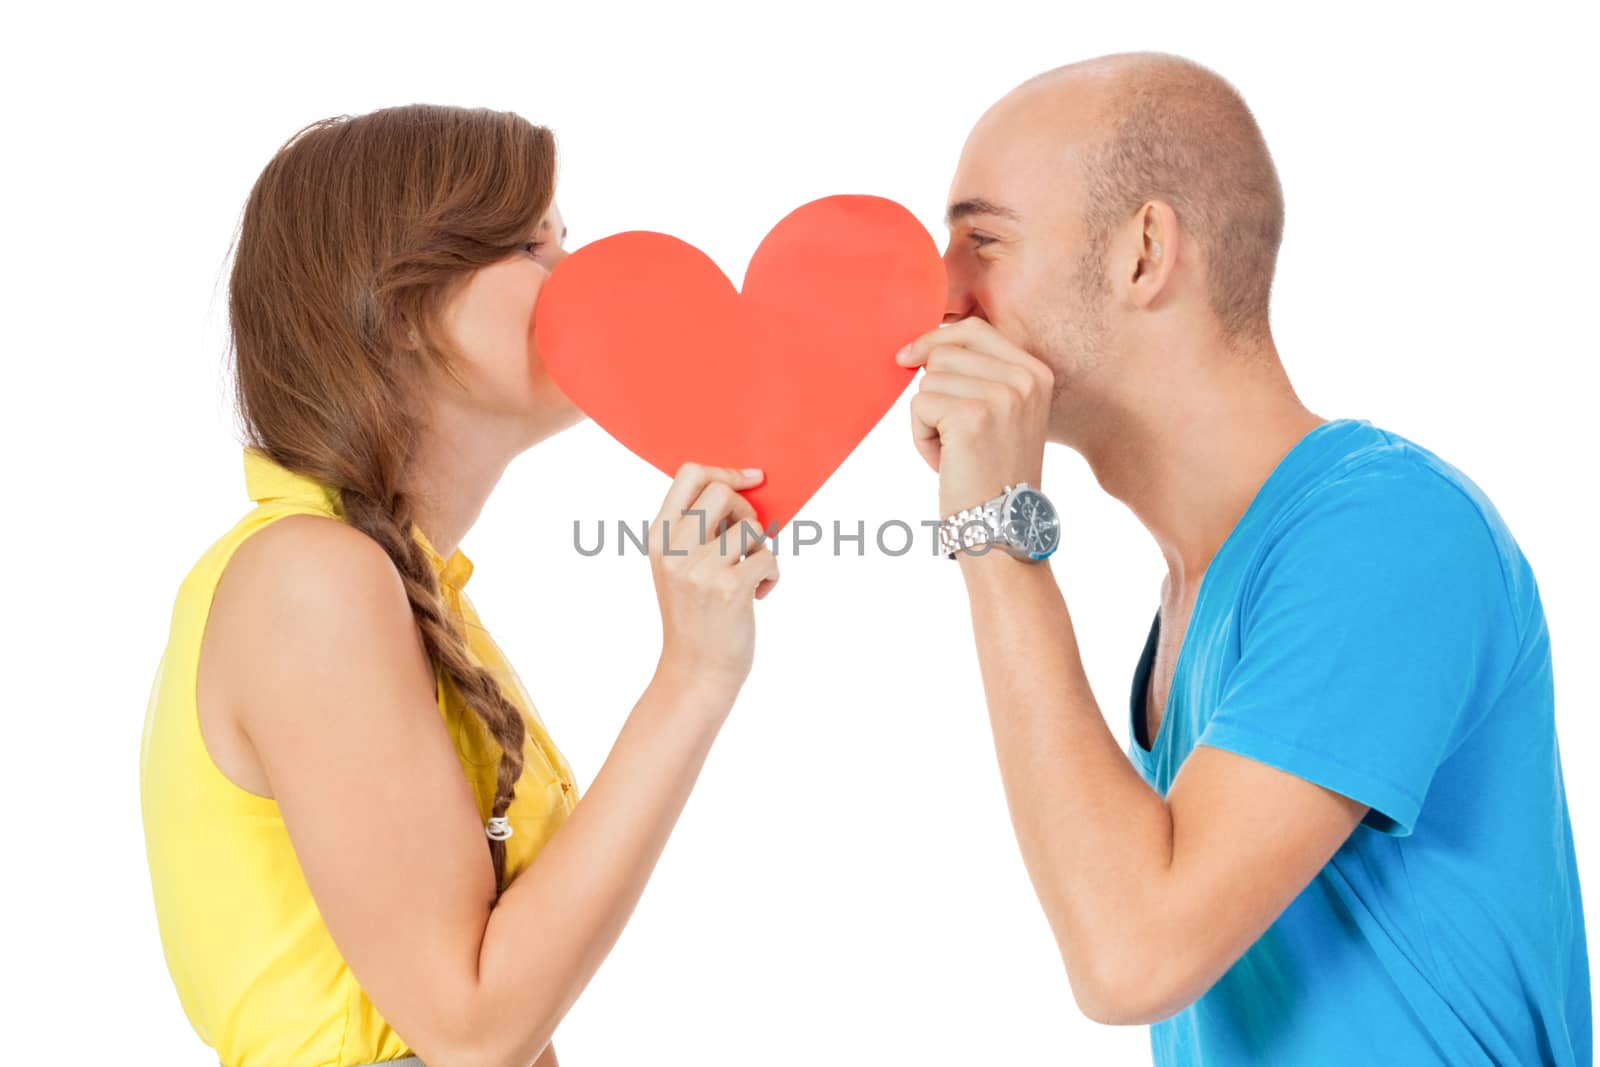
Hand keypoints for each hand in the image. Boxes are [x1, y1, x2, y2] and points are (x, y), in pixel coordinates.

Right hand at [648, 462, 780, 698]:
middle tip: (746, 541)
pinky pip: (768, 557)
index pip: (689, 475)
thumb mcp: (678, 567)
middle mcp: (674, 549)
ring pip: (751, 526)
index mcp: (658, 537)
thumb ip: (697, 528)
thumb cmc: (696, 615)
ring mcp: (699, 569)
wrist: (696, 672)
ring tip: (751, 573)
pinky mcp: (728, 588)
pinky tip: (759, 594)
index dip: (724, 471)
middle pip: (722, 492)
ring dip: (761, 548)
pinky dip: (772, 574)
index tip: (750, 480)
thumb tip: (742, 487)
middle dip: (745, 510)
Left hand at [897, 317, 1052, 515]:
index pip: (973, 329)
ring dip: (927, 419)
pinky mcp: (972, 416)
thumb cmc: (992, 473)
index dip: (935, 340)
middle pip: (944, 353)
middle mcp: (1025, 378)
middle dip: (933, 393)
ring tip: (953, 451)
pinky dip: (920, 436)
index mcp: (1036, 372)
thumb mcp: (1002, 413)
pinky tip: (944, 461)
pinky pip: (919, 405)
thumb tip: (918, 348)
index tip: (908, 358)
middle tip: (952, 435)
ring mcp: (1002, 396)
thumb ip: (977, 374)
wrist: (1002, 526)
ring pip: (928, 380)